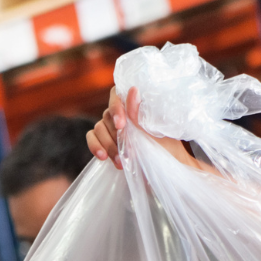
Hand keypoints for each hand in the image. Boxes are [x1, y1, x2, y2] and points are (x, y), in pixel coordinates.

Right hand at [87, 87, 201, 170]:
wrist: (167, 170)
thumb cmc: (166, 148)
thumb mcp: (155, 132)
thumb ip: (139, 114)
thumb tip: (132, 91)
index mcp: (135, 106)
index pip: (117, 94)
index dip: (116, 107)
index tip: (121, 125)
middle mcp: (123, 114)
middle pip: (107, 115)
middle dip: (115, 135)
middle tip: (127, 150)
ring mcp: (113, 128)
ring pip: (99, 128)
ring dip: (108, 145)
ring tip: (120, 161)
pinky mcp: (106, 142)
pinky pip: (93, 138)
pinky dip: (95, 146)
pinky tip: (103, 156)